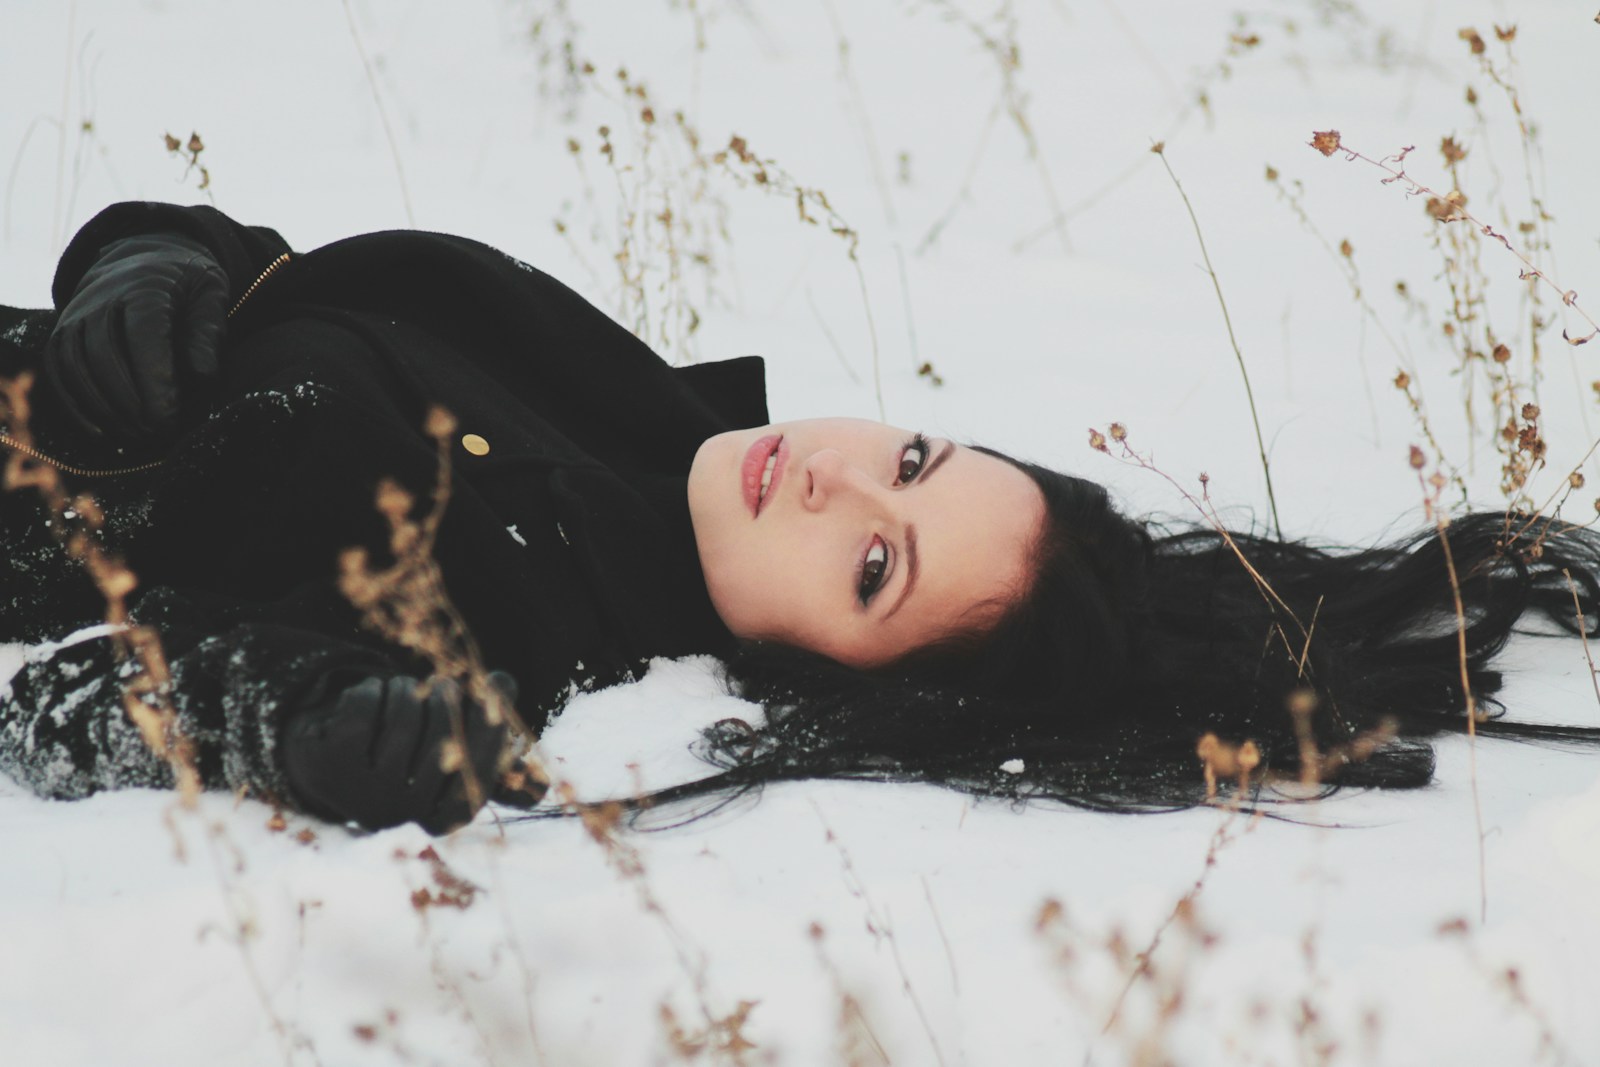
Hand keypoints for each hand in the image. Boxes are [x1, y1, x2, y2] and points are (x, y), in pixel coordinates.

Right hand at [45, 233, 228, 440]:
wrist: (144, 258)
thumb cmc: (185, 284)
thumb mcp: (210, 294)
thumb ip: (208, 331)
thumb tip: (204, 374)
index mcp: (146, 287)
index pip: (143, 334)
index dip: (154, 380)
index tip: (170, 417)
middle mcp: (101, 298)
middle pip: (104, 354)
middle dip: (130, 401)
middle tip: (157, 433)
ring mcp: (76, 314)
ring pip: (76, 364)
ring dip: (103, 408)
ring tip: (135, 435)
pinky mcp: (62, 332)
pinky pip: (57, 370)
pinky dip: (75, 404)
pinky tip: (101, 431)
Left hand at [282, 670, 517, 833]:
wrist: (329, 761)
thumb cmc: (405, 757)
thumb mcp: (453, 759)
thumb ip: (494, 751)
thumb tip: (530, 755)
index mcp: (443, 818)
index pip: (483, 766)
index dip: (495, 719)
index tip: (498, 679)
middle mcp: (405, 813)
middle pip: (445, 735)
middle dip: (450, 696)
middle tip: (447, 679)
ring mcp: (363, 791)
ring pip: (406, 714)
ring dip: (408, 690)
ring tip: (406, 692)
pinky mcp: (330, 764)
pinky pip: (366, 705)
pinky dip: (374, 689)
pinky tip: (374, 695)